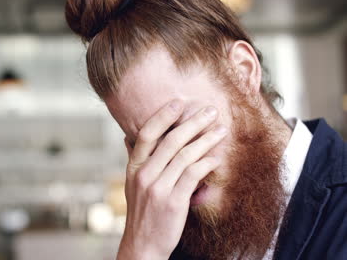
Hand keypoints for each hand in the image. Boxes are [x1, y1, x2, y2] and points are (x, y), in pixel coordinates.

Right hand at [116, 100, 226, 259]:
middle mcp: (143, 175)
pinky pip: (193, 175)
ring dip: (205, 140)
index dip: (163, 116)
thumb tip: (128, 137)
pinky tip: (216, 157)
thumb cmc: (142, 212)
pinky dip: (206, 163)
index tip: (179, 102)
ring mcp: (158, 188)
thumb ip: (134, 159)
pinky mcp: (173, 201)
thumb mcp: (132, 184)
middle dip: (192, 123)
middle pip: (170, 141)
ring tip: (220, 130)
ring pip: (184, 155)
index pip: (147, 135)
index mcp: (133, 168)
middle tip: (209, 111)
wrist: (143, 245)